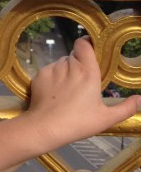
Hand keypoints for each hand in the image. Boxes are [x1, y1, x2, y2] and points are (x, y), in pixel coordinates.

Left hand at [25, 36, 140, 151]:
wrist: (45, 127)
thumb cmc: (78, 123)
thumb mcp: (106, 119)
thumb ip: (126, 108)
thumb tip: (140, 99)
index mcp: (87, 72)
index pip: (84, 44)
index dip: (87, 44)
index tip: (92, 52)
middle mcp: (69, 65)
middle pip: (74, 55)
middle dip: (79, 64)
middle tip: (82, 82)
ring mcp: (52, 69)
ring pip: (62, 63)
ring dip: (66, 71)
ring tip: (68, 91)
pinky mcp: (40, 74)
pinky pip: (50, 70)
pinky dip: (54, 77)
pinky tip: (55, 93)